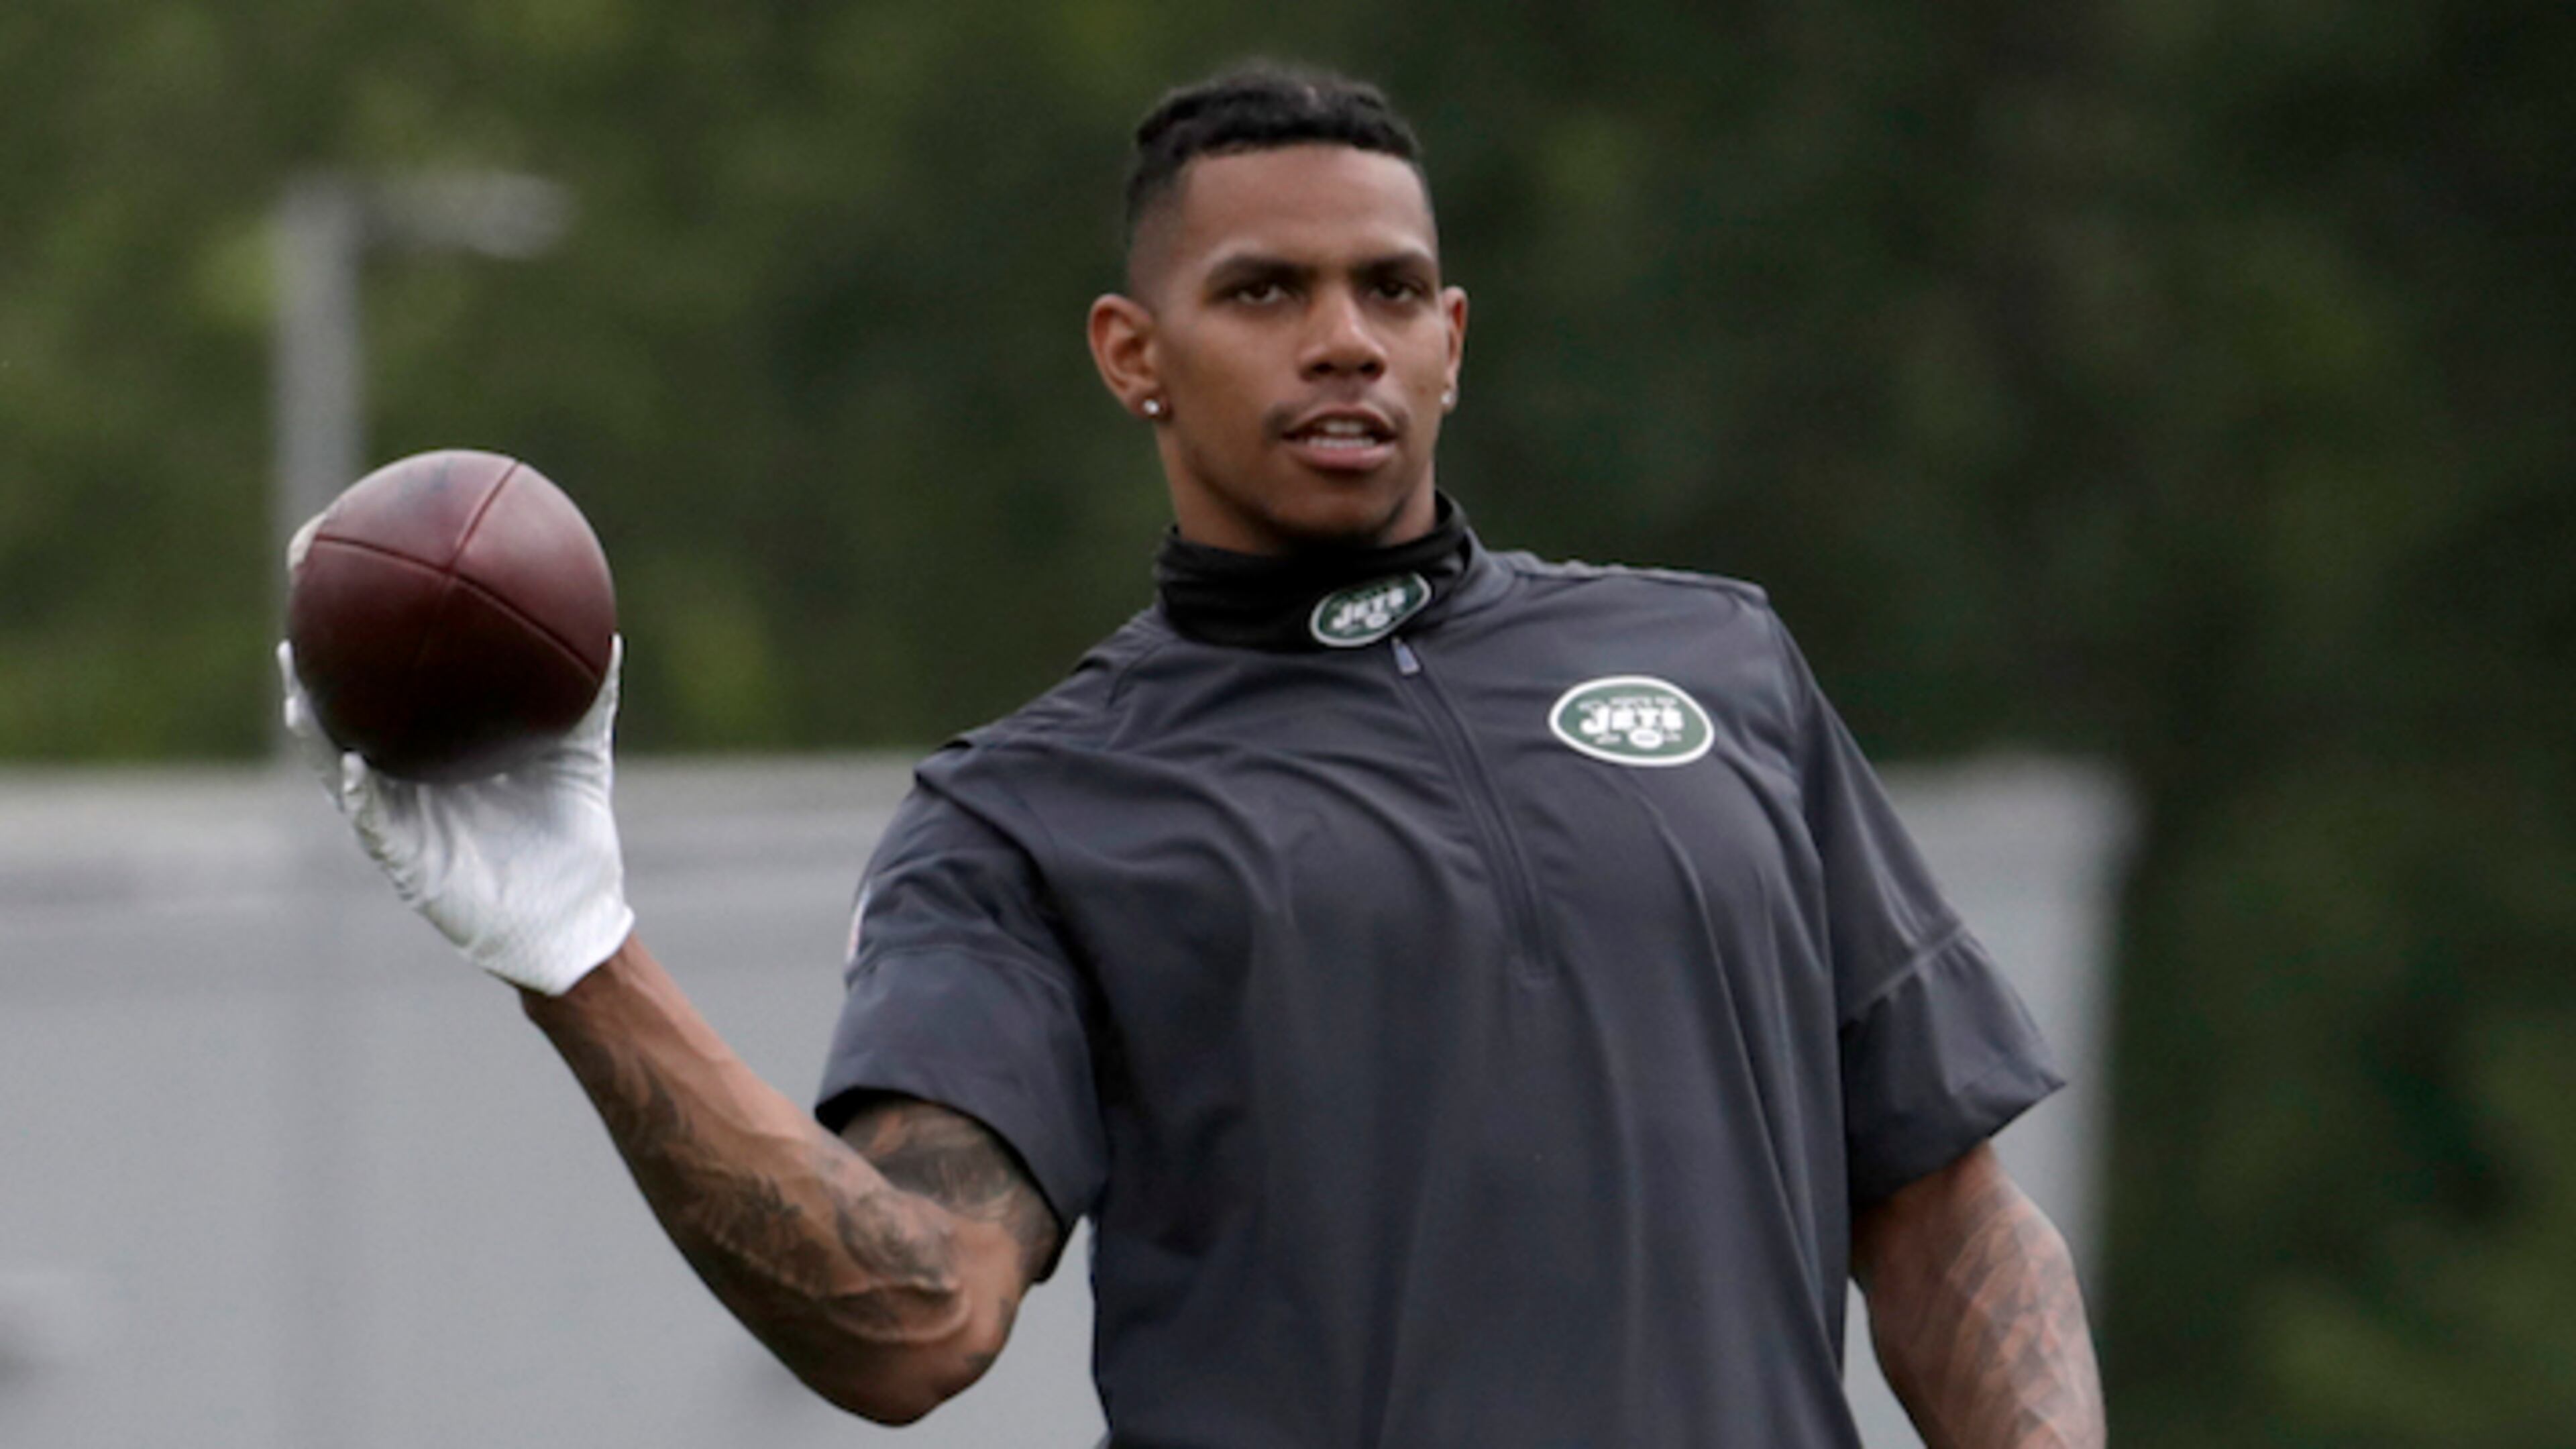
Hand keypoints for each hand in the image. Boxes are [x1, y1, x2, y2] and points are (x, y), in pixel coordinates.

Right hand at [279, 638, 635, 994]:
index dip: (365, 649)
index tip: (350, 592)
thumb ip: (590, 701)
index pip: (391, 692)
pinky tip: (348, 761)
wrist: (574, 913)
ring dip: (314, 727)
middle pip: (344, 718)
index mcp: (438, 753)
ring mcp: (399, 820)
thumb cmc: (571, 835)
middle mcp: (407, 781)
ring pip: (337, 765)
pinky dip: (357, 791)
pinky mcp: (405, 861)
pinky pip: (373, 820)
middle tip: (300, 624)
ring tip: (297, 682)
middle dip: (315, 672)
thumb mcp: (580, 754)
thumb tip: (612, 636)